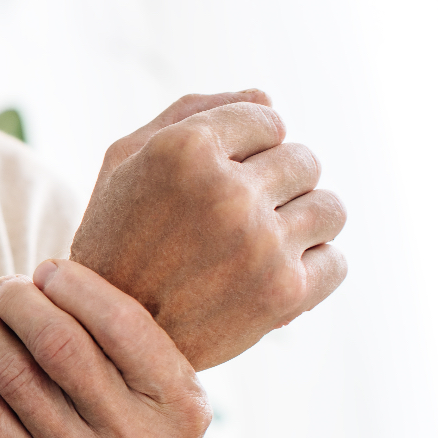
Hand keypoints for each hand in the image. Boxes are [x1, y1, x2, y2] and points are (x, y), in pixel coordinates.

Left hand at [0, 259, 206, 437]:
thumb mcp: (172, 410)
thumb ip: (138, 352)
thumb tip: (68, 277)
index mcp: (179, 406)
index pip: (121, 323)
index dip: (74, 285)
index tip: (47, 271)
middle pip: (59, 343)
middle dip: (20, 302)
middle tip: (4, 287)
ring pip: (15, 376)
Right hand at [70, 91, 346, 369]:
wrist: (101, 336)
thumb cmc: (113, 240)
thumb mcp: (124, 163)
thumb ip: (191, 114)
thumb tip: (269, 101)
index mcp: (183, 149)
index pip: (268, 118)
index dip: (249, 147)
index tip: (223, 178)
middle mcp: (225, 191)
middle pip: (304, 161)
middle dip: (277, 185)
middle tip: (239, 219)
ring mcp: (259, 243)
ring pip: (331, 208)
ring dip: (303, 224)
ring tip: (264, 245)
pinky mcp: (283, 292)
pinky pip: (336, 262)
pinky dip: (312, 270)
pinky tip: (272, 277)